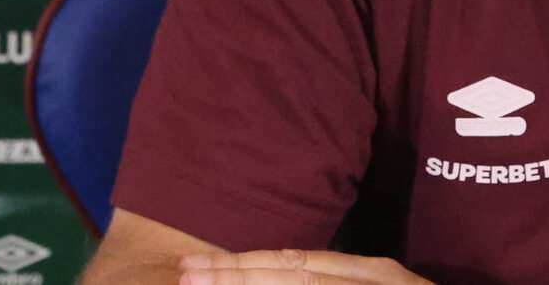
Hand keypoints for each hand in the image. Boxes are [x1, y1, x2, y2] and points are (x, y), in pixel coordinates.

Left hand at [178, 249, 432, 283]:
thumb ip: (342, 280)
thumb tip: (288, 272)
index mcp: (366, 273)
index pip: (291, 264)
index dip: (241, 265)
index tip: (195, 265)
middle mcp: (366, 281)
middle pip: (287, 275)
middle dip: (231, 276)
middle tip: (182, 274)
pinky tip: (270, 284)